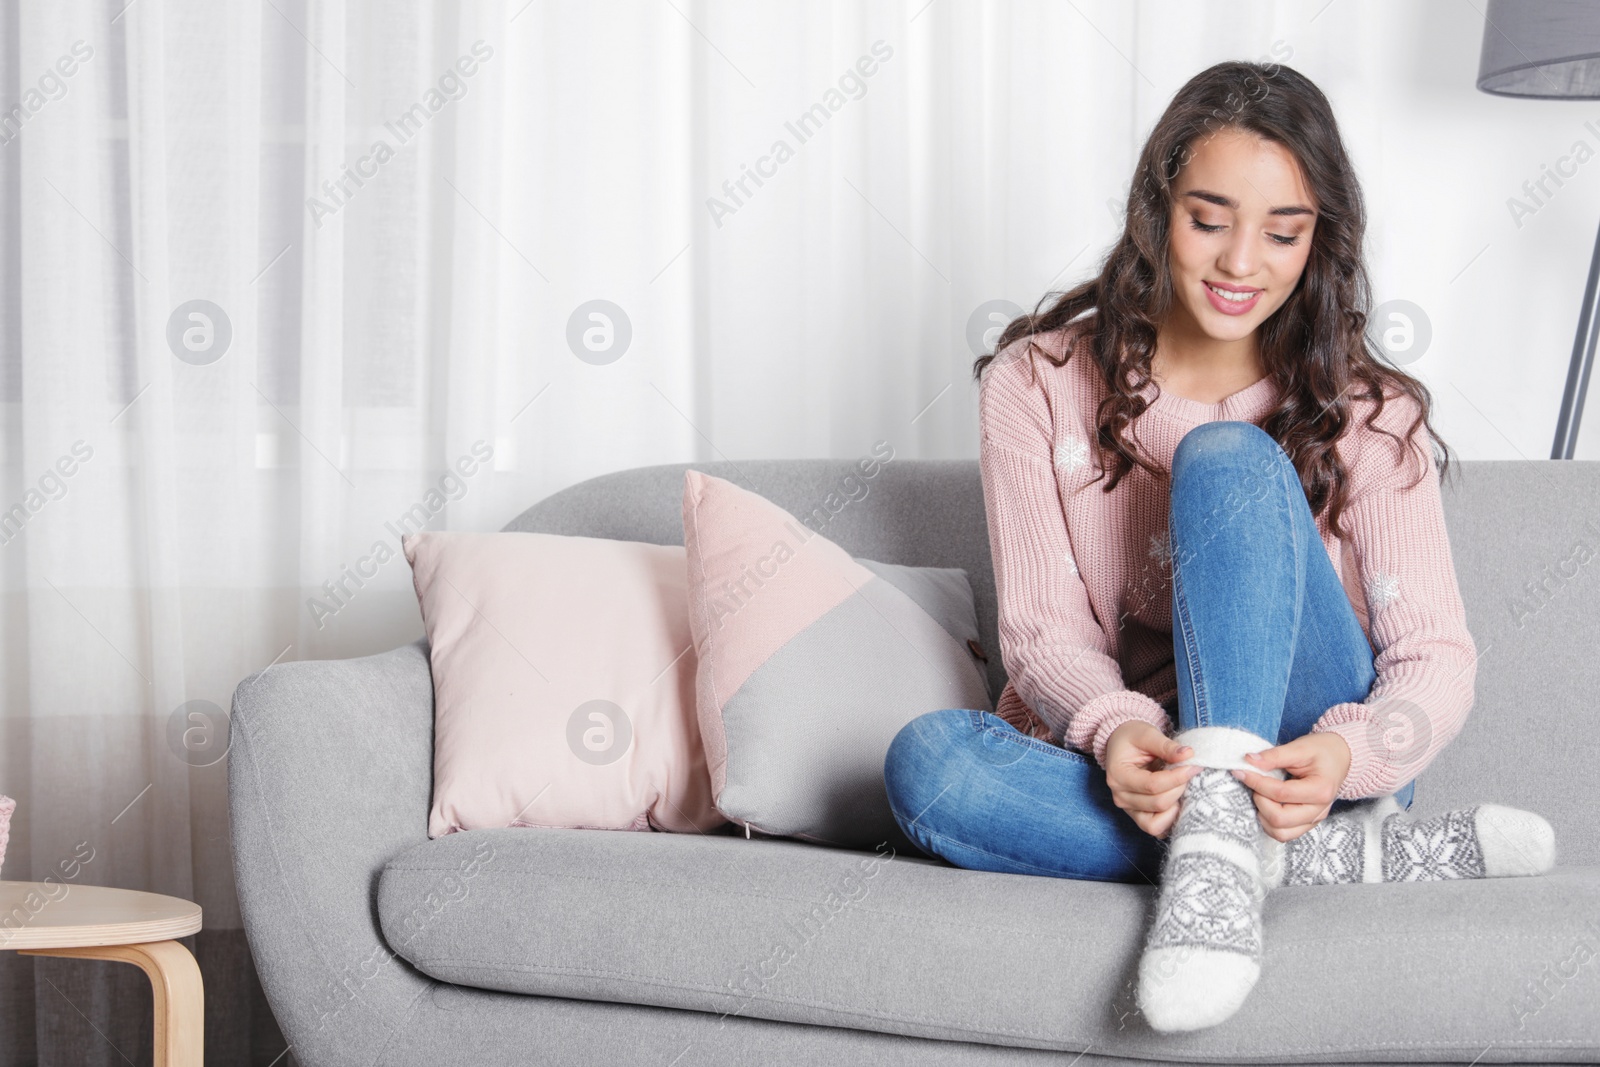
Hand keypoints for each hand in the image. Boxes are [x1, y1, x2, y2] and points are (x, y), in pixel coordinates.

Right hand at [1104, 720, 1199, 839]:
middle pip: (1158, 804)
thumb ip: (1166, 745)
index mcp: (1118, 776)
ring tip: (1181, 788)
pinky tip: (1176, 802)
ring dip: (1175, 807)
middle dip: (1179, 789)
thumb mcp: (1147, 734)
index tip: (1193, 766)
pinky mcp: (1138, 816)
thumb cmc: (1132, 737)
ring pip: (1156, 823)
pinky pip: (1156, 828)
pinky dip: (1169, 819)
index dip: (1177, 778)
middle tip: (1189, 772)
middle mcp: (1120, 797)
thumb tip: (1188, 755)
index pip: (1152, 785)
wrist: (1121, 744)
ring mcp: (1128, 809)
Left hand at [1231, 732, 1351, 841]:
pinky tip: (1266, 803)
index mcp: (1321, 790)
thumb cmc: (1323, 751)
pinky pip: (1284, 833)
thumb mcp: (1300, 747)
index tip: (1241, 771)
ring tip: (1261, 794)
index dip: (1256, 782)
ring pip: (1281, 833)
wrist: (1342, 758)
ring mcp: (1314, 820)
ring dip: (1263, 815)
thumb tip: (1249, 760)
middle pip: (1280, 820)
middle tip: (1254, 783)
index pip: (1281, 794)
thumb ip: (1275, 755)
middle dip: (1259, 801)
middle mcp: (1319, 810)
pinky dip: (1269, 822)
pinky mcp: (1307, 823)